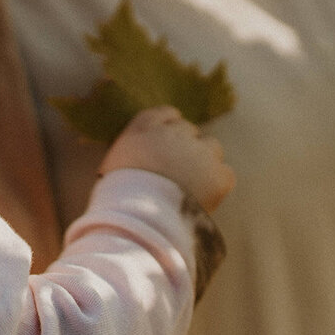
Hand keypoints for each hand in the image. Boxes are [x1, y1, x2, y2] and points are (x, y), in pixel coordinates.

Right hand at [100, 105, 234, 212]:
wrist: (139, 220)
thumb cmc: (117, 197)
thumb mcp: (110, 164)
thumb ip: (129, 150)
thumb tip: (133, 152)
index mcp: (145, 126)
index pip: (167, 114)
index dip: (168, 130)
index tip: (164, 147)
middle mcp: (176, 132)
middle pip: (189, 131)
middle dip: (185, 149)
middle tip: (174, 174)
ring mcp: (201, 152)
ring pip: (211, 149)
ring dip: (203, 163)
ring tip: (188, 188)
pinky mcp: (219, 175)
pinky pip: (224, 174)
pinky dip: (216, 185)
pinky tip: (200, 200)